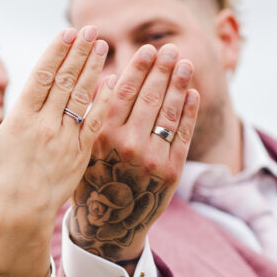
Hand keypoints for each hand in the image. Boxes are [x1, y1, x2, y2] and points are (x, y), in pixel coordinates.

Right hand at [0, 26, 114, 256]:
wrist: (21, 215)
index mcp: (20, 119)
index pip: (41, 77)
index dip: (55, 53)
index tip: (66, 33)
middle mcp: (44, 125)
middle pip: (64, 81)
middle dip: (78, 52)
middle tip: (91, 29)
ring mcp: (64, 139)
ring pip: (82, 97)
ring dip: (93, 69)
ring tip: (102, 46)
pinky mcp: (80, 153)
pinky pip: (95, 122)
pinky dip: (104, 101)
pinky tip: (112, 81)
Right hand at [67, 43, 198, 261]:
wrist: (109, 227)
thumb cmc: (92, 180)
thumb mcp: (85, 148)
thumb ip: (96, 115)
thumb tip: (112, 77)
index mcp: (102, 137)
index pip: (124, 93)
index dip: (138, 68)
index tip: (148, 49)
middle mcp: (128, 146)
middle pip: (149, 98)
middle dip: (162, 69)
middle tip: (170, 49)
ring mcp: (152, 159)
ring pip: (168, 113)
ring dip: (178, 84)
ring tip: (183, 64)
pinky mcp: (171, 171)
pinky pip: (183, 134)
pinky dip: (188, 112)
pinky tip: (191, 93)